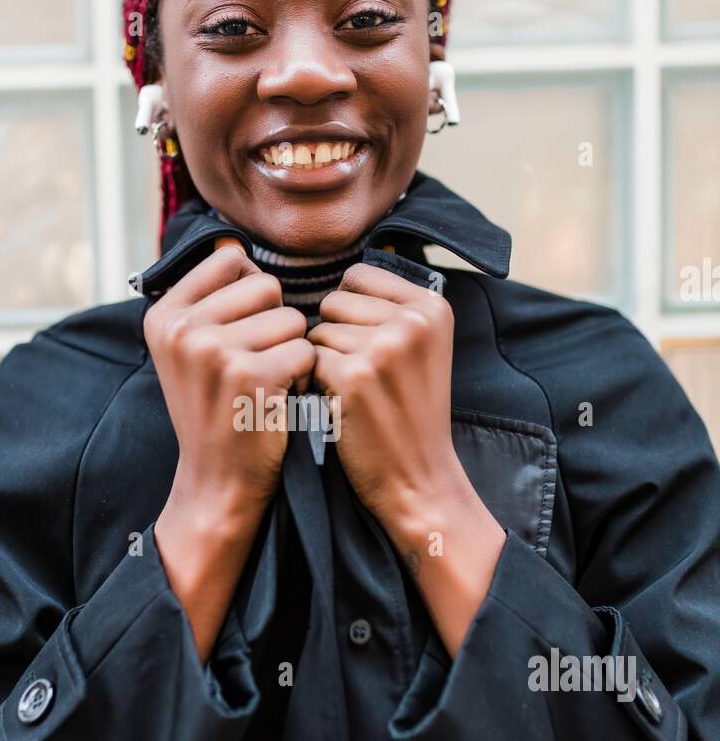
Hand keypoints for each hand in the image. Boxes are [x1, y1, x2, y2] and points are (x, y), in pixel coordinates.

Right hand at [144, 244, 314, 518]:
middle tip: (256, 365)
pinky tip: (279, 399)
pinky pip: (305, 350)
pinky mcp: (249, 376)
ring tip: (267, 383)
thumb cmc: (217, 409)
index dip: (252, 293)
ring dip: (292, 350)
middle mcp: (182, 327)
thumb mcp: (191, 349)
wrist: (216, 481)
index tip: (241, 333)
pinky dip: (304, 376)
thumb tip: (233, 241)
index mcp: (163, 313)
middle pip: (266, 285)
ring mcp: (213, 350)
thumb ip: (208, 298)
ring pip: (291, 318)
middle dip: (276, 323)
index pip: (230, 259)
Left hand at [307, 262, 460, 529]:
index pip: (358, 275)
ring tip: (355, 392)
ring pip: (317, 332)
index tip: (371, 347)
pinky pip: (307, 361)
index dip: (349, 312)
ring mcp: (383, 347)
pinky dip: (314, 384)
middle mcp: (412, 320)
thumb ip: (392, 304)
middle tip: (363, 376)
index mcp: (432, 306)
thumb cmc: (410, 413)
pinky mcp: (353, 376)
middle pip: (333, 301)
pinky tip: (341, 406)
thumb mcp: (421, 347)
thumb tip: (351, 263)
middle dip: (335, 337)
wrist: (419, 478)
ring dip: (323, 362)